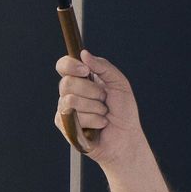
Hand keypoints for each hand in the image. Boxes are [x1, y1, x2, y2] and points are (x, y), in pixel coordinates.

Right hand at [55, 50, 142, 165]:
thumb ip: (103, 66)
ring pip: (71, 100)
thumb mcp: (119, 83)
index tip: (85, 70)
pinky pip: (73, 117)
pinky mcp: (65, 124)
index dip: (70, 66)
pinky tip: (98, 125)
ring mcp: (65, 109)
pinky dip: (93, 120)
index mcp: (81, 79)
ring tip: (103, 114)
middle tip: (104, 99)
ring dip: (95, 107)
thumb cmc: (123, 111)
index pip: (64, 66)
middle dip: (91, 91)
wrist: (126, 137)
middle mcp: (70, 92)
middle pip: (67, 83)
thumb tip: (84, 54)